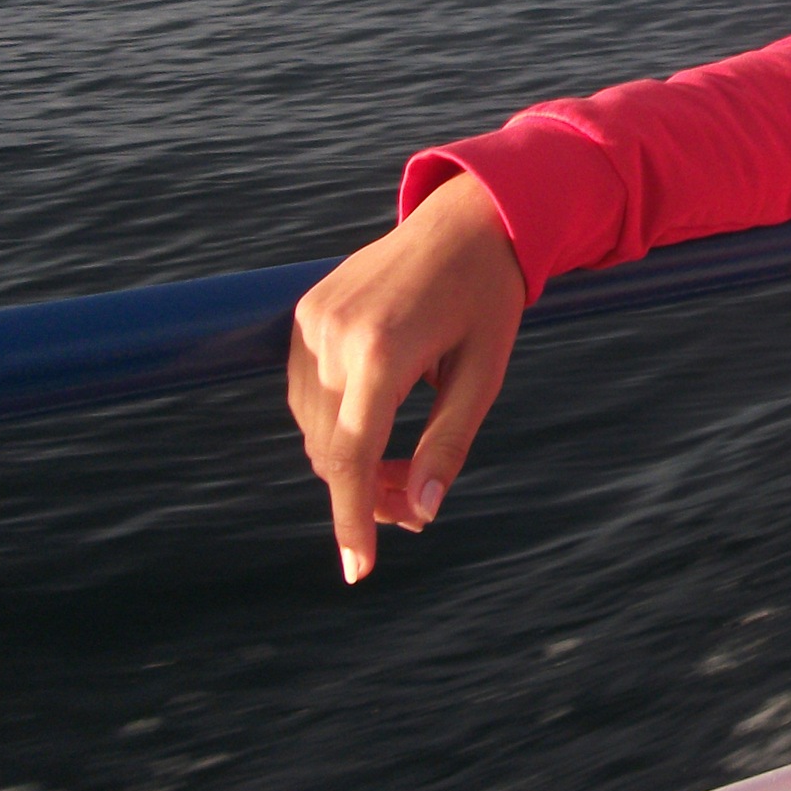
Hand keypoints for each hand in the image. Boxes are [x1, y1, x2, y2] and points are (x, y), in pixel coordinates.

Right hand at [287, 171, 527, 583]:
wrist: (465, 221)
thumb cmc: (487, 297)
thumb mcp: (484, 374)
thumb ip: (447, 445)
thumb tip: (419, 512)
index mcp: (382, 350)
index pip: (351, 458)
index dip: (352, 520)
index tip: (359, 570)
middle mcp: (334, 334)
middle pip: (330, 451)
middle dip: (366, 491)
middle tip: (414, 503)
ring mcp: (311, 321)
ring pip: (313, 428)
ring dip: (349, 460)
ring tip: (401, 466)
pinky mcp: (303, 313)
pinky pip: (306, 393)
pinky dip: (336, 422)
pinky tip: (378, 421)